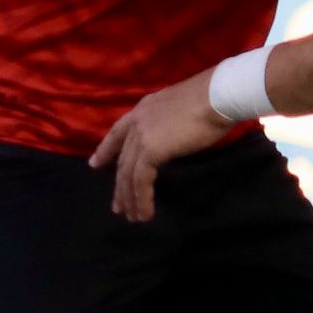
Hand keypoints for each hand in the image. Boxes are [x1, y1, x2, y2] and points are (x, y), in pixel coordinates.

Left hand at [88, 68, 236, 223]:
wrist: (218, 96)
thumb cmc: (210, 100)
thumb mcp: (181, 109)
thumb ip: (169, 123)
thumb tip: (171, 138)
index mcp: (143, 108)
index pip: (117, 132)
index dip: (105, 149)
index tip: (95, 163)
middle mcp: (137, 121)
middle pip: (122, 160)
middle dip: (119, 186)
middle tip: (118, 206)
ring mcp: (141, 136)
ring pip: (128, 174)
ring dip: (130, 198)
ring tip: (133, 216)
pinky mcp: (150, 151)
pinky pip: (140, 181)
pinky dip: (142, 199)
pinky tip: (144, 212)